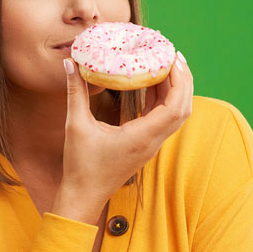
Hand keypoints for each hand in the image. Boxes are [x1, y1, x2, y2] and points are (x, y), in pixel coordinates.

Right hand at [53, 52, 192, 223]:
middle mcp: (152, 142)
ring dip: (175, 89)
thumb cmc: (80, 166)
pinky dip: (163, 99)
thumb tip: (69, 64)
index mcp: (141, 138)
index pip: (174, 107)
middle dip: (183, 80)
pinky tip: (152, 83)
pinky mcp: (146, 145)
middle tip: (173, 55)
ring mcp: (151, 145)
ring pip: (176, 115)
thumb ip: (75, 92)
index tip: (172, 58)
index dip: (179, 81)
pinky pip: (163, 119)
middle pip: (183, 109)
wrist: (84, 196)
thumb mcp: (75, 126)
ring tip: (166, 64)